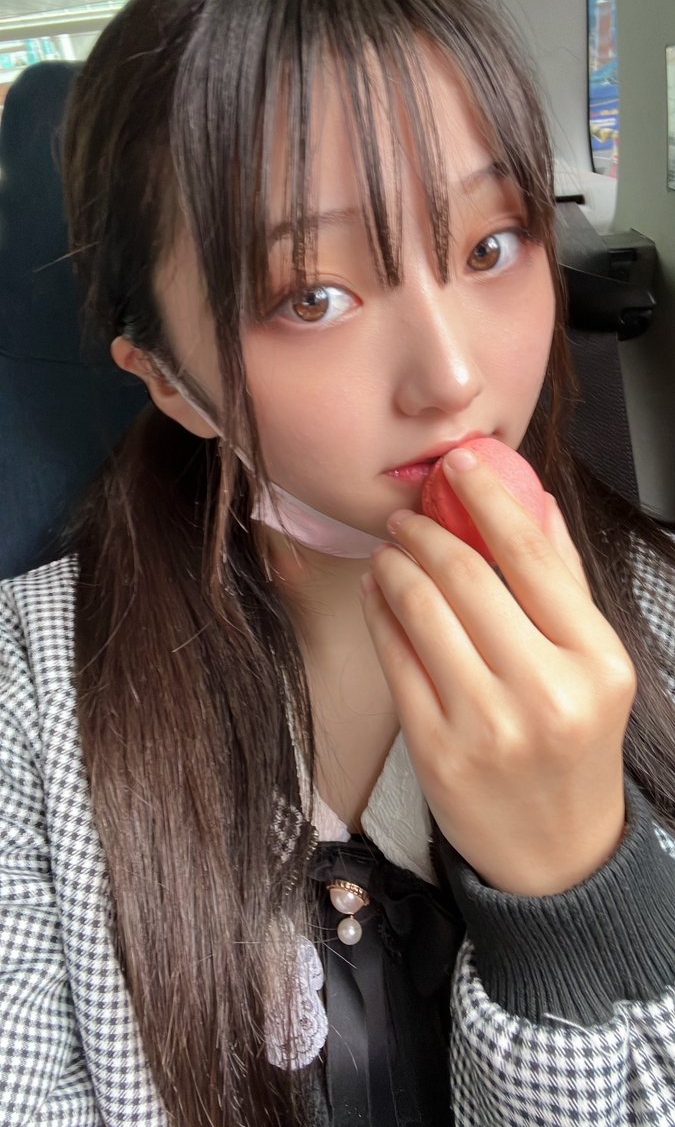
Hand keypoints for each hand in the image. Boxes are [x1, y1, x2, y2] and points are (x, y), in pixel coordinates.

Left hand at [361, 448, 634, 895]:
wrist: (556, 852)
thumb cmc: (574, 745)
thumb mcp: (592, 665)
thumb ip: (563, 583)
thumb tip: (533, 500)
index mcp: (595, 662)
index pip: (534, 556)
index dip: (489, 498)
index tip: (460, 465)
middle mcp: (543, 692)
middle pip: (466, 577)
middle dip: (425, 530)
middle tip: (408, 515)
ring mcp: (485, 725)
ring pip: (420, 610)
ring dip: (395, 564)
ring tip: (390, 550)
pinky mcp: (436, 751)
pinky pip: (394, 658)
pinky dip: (380, 612)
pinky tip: (378, 592)